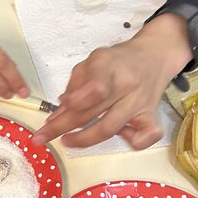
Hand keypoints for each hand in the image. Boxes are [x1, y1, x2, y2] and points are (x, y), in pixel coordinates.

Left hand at [32, 14, 192, 149]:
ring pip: (110, 129)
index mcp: (110, 68)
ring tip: (67, 141)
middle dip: (63, 127)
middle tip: (43, 136)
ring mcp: (140, 103)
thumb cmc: (117, 61)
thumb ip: (74, 85)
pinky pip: (145, 137)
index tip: (53, 114)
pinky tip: (119, 135)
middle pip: (93, 114)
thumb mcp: (91, 62)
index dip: (71, 105)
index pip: (92, 91)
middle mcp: (126, 86)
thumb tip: (59, 112)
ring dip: (84, 140)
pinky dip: (131, 142)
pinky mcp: (152, 116)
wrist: (154, 56)